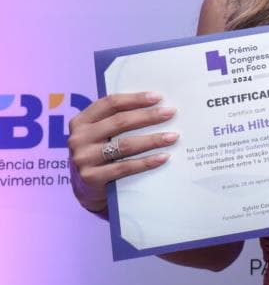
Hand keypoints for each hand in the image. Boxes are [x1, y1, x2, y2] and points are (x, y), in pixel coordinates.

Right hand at [67, 92, 177, 213]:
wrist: (85, 187)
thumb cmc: (100, 152)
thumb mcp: (101, 133)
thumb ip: (117, 119)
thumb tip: (156, 105)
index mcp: (81, 121)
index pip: (110, 103)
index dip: (135, 99)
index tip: (158, 97)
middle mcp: (79, 138)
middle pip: (120, 122)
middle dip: (149, 116)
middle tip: (170, 113)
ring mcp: (83, 158)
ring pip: (125, 145)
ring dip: (152, 140)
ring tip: (173, 136)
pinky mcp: (92, 178)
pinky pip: (125, 167)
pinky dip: (147, 162)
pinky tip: (163, 157)